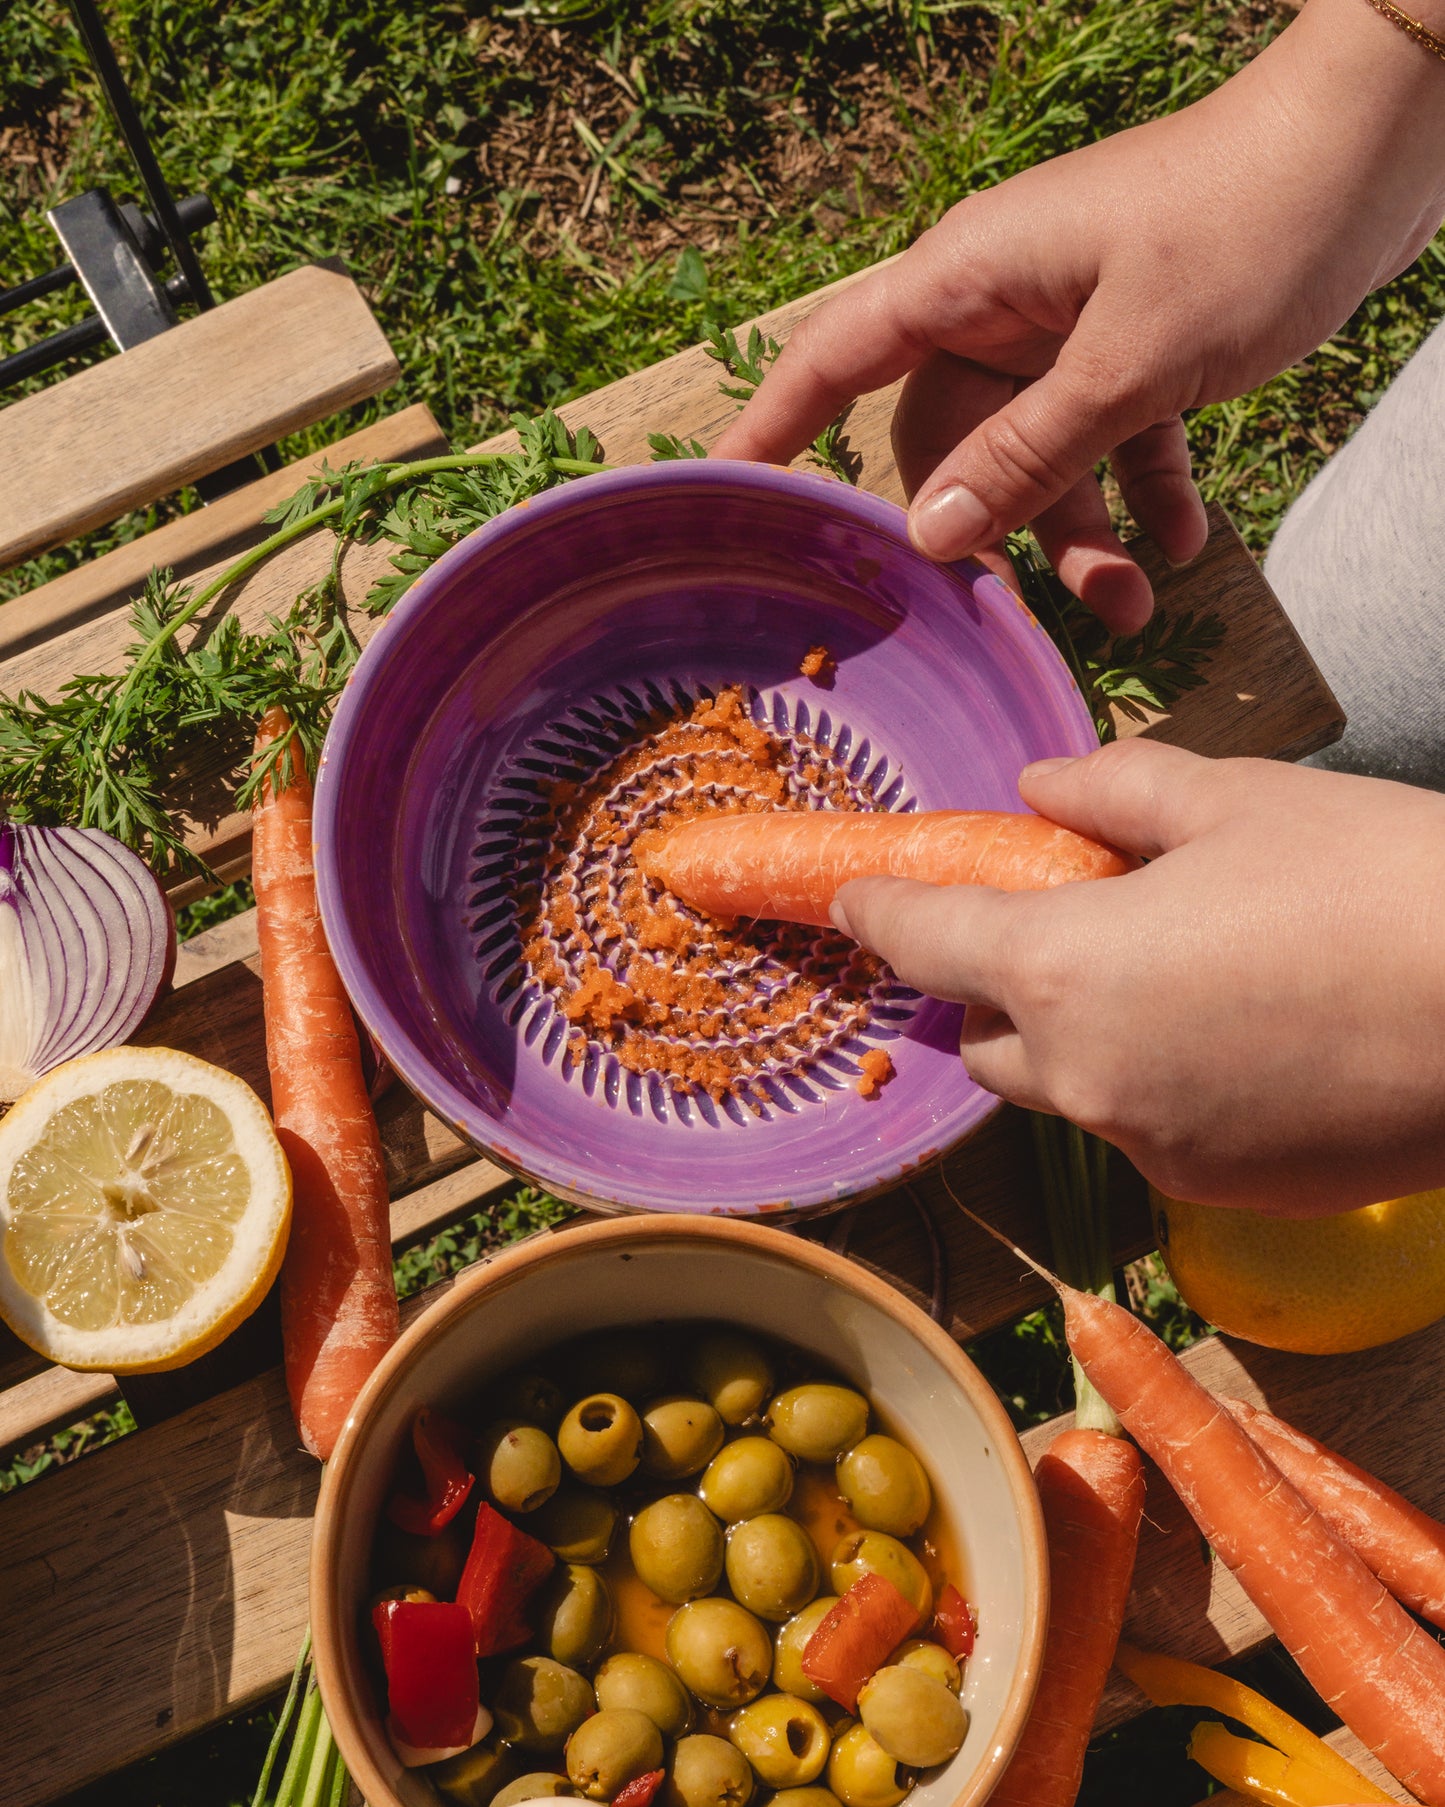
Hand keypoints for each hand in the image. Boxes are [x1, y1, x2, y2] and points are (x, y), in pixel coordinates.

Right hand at [713, 0, 1444, 631]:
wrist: (1383, 145)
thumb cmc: (1249, 223)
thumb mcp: (1133, 362)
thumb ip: (1028, 455)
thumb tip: (929, 536)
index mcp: (969, 280)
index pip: (835, 359)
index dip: (773, 428)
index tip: (726, 498)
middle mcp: (1003, 306)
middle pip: (948, 442)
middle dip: (992, 529)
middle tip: (1027, 607)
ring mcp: (1070, 328)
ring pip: (1035, 457)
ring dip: (1078, 533)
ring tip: (1137, 601)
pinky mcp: (1135, 347)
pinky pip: (1110, 440)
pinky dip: (1139, 493)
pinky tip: (1183, 545)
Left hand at [831, 741, 1444, 1213]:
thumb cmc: (1378, 881)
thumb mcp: (1238, 800)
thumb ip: (1113, 791)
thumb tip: (1040, 786)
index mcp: (1062, 972)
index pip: (924, 942)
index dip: (877, 911)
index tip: (852, 897)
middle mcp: (1086, 1081)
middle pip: (985, 1041)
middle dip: (993, 986)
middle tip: (1057, 925)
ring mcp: (1154, 1151)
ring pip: (1071, 1092)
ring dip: (1082, 1038)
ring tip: (1174, 972)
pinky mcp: (1226, 1196)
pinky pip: (1151, 1132)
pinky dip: (1159, 1085)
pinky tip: (1243, 1034)